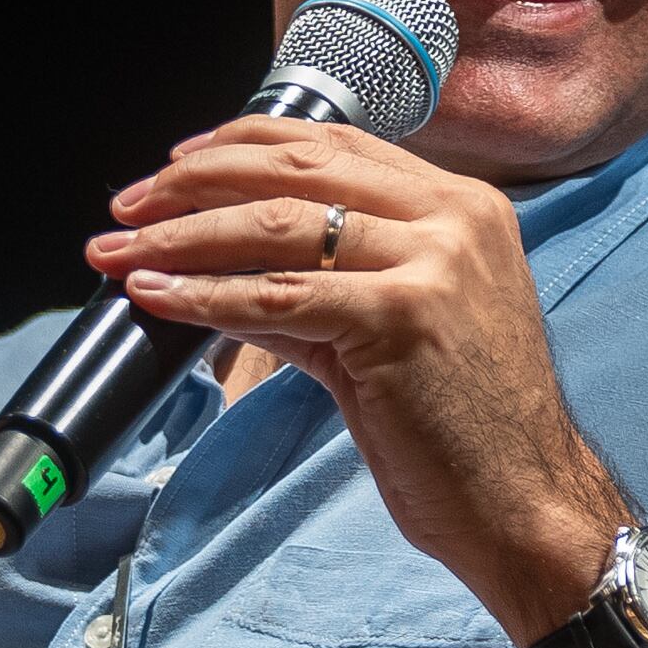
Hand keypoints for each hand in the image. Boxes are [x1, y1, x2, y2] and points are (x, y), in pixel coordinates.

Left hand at [93, 117, 636, 639]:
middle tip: (128, 204)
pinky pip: (278, 296)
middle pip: (297, 168)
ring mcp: (434, 262)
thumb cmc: (469, 429)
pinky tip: (158, 295)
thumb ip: (322, 287)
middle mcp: (454, 217)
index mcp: (462, 206)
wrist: (526, 503)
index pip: (334, 144)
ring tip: (121, 252)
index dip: (243, 144)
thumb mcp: (399, 331)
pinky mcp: (404, 318)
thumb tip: (223, 271)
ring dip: (181, 236)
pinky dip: (205, 295)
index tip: (177, 165)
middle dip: (195, 182)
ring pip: (277, 225)